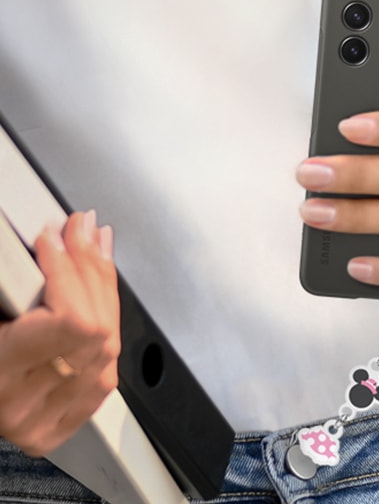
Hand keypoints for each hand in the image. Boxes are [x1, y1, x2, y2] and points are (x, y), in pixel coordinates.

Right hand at [0, 211, 119, 456]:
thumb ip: (9, 281)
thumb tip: (47, 239)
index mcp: (0, 377)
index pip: (68, 322)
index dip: (67, 272)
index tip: (52, 236)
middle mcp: (31, 404)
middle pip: (93, 328)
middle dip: (88, 267)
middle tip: (79, 226)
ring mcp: (58, 412)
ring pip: (108, 341)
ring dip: (102, 283)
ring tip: (94, 242)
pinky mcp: (73, 411)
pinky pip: (108, 358)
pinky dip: (107, 314)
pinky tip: (100, 281)